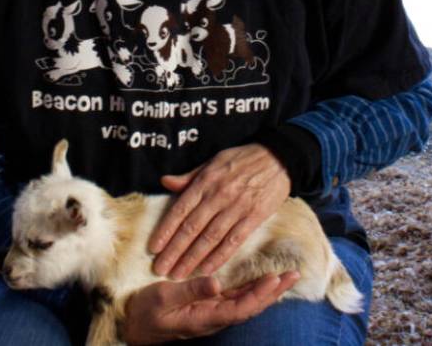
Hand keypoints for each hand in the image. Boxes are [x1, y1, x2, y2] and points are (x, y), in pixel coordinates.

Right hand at [121, 272, 298, 344]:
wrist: (133, 326)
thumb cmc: (146, 311)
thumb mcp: (164, 298)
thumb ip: (191, 290)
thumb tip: (217, 283)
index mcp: (206, 316)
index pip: (241, 307)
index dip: (260, 294)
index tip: (275, 279)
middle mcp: (215, 317)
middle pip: (251, 306)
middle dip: (274, 292)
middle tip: (294, 274)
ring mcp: (213, 313)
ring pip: (247, 302)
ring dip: (268, 291)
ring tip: (286, 276)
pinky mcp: (209, 306)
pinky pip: (237, 299)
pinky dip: (253, 290)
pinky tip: (263, 282)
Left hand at [149, 144, 290, 278]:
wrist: (278, 157)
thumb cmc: (242, 159)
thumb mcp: (213, 161)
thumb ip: (189, 176)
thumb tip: (165, 181)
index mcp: (205, 181)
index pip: (180, 209)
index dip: (165, 230)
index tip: (153, 248)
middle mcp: (218, 195)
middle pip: (192, 228)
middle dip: (174, 251)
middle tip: (160, 268)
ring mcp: (237, 207)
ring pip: (210, 237)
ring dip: (192, 258)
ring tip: (179, 275)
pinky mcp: (254, 217)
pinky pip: (233, 241)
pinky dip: (219, 257)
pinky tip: (207, 270)